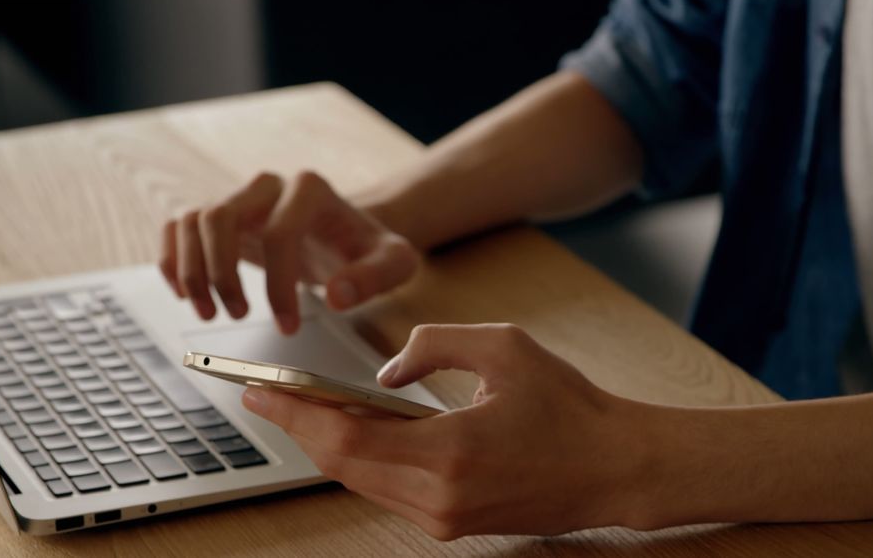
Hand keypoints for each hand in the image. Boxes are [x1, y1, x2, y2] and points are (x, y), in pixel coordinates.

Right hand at [159, 171, 419, 331]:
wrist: (346, 234)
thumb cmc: (367, 248)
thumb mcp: (394, 263)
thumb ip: (374, 277)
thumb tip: (338, 296)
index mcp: (311, 190)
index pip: (280, 232)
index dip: (279, 284)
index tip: (287, 325)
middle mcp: (268, 186)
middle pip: (220, 216)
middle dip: (222, 273)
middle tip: (237, 316)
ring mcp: (239, 198)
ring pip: (192, 221)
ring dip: (193, 272)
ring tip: (211, 313)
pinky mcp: (220, 217)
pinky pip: (178, 228)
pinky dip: (173, 261)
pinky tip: (185, 295)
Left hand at [241, 324, 660, 538]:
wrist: (616, 468)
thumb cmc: (569, 407)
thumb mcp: (505, 348)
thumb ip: (432, 348)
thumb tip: (385, 378)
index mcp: (451, 452)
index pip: (346, 439)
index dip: (295, 414)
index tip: (256, 392)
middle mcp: (439, 497)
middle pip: (341, 467)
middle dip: (299, 428)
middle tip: (266, 394)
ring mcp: (444, 518)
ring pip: (360, 482)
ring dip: (327, 445)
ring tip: (303, 407)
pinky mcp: (452, 524)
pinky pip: (387, 491)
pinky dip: (361, 460)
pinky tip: (353, 431)